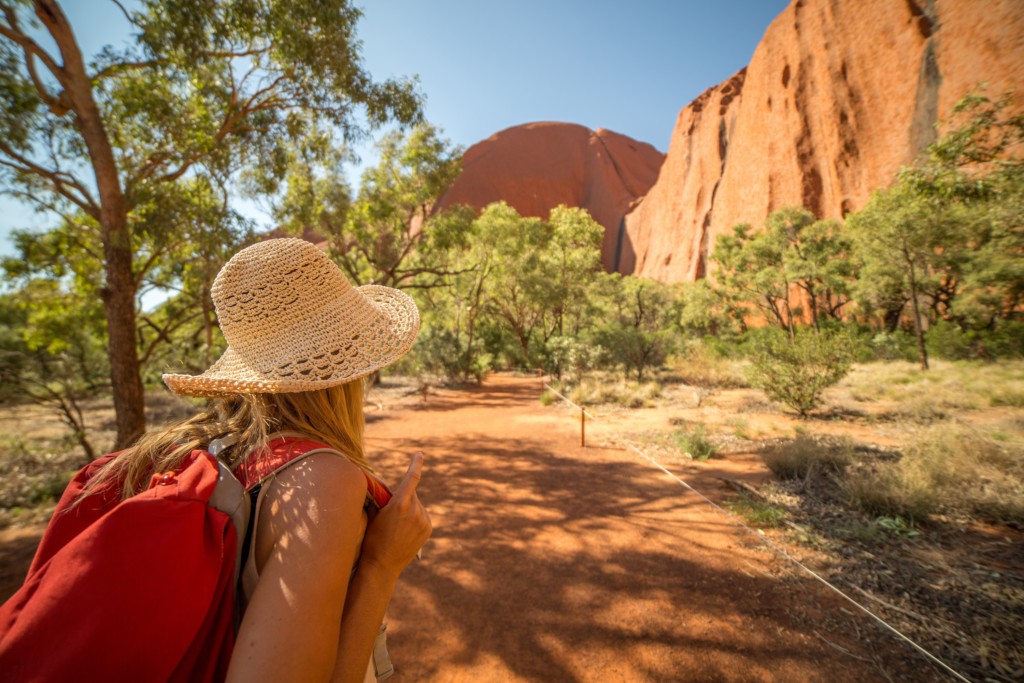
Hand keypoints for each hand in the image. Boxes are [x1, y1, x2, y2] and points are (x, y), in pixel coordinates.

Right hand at [361, 452, 431, 577]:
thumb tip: (380, 485)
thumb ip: (381, 498)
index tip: (419, 454)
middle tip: (390, 513)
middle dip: (402, 497)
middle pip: (410, 494)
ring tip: (396, 526)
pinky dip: (414, 517)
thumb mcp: (373, 515)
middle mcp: (415, 511)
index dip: (416, 464)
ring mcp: (423, 520)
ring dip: (408, 508)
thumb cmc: (372, 539)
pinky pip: (421, 515)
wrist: (382, 566)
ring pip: (416, 505)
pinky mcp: (428, 528)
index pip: (411, 478)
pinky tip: (404, 530)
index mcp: (400, 504)